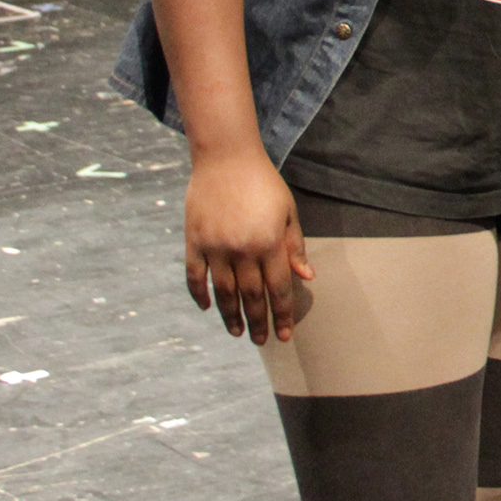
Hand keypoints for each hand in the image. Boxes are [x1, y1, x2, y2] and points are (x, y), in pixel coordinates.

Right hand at [184, 149, 313, 344]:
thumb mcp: (287, 211)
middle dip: (258, 321)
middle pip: (250, 296)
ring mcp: (215, 247)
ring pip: (222, 292)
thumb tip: (306, 277)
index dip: (281, 314)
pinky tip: (207, 308)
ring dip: (230, 316)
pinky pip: (195, 276)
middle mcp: (242, 249)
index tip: (284, 335)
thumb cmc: (263, 184)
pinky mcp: (194, 242)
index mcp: (269, 242)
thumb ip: (294, 246)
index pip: (278, 288)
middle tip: (261, 341)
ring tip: (238, 333)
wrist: (226, 159)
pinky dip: (199, 294)